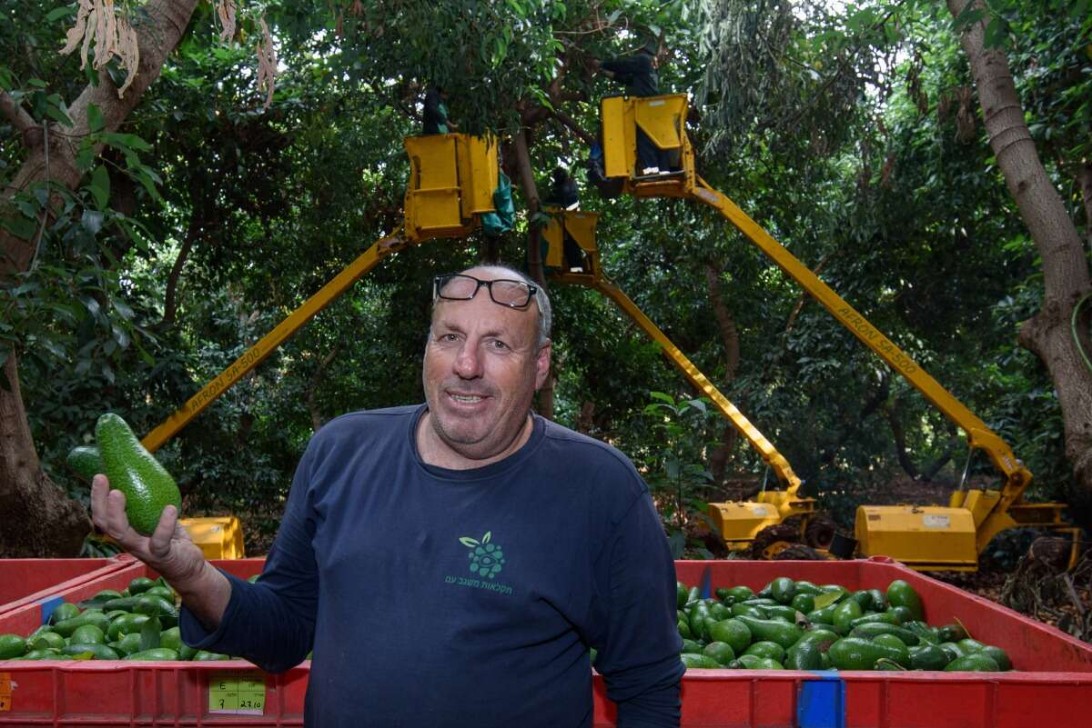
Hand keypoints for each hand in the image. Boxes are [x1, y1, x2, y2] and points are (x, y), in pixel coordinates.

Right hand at [91, 474, 205, 583]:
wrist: (189, 567)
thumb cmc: (172, 540)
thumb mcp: (157, 520)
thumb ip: (151, 504)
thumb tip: (147, 472)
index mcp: (127, 532)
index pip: (103, 518)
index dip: (97, 499)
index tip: (99, 476)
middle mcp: (130, 542)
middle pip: (107, 525)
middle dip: (100, 502)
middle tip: (101, 479)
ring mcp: (144, 550)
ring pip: (123, 535)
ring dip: (117, 514)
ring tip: (118, 493)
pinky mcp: (162, 555)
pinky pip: (160, 541)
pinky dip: (164, 524)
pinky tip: (169, 508)